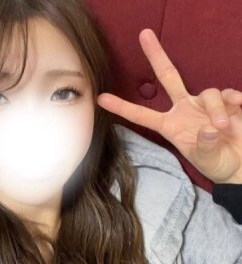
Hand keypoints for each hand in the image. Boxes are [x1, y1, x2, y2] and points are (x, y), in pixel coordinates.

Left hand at [97, 28, 241, 183]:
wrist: (239, 163)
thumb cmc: (217, 163)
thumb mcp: (206, 159)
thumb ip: (205, 146)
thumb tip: (208, 128)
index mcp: (170, 126)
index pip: (142, 114)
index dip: (122, 107)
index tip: (101, 99)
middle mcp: (184, 110)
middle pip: (168, 76)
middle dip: (156, 55)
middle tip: (144, 34)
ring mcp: (204, 104)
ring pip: (208, 93)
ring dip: (216, 109)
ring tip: (223, 128)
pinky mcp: (226, 102)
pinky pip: (228, 94)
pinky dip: (233, 100)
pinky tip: (239, 108)